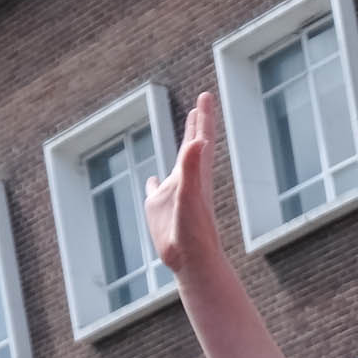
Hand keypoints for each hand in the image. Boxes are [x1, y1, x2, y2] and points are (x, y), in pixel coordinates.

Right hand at [145, 93, 229, 279]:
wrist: (192, 261)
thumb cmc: (192, 230)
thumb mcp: (190, 194)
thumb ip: (191, 167)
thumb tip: (198, 141)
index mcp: (195, 174)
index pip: (201, 139)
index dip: (203, 117)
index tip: (205, 96)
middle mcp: (189, 181)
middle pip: (195, 146)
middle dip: (198, 124)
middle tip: (202, 103)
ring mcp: (177, 196)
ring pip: (180, 165)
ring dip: (184, 147)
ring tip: (188, 133)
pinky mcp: (162, 212)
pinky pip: (157, 191)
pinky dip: (154, 183)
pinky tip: (152, 180)